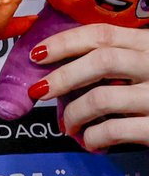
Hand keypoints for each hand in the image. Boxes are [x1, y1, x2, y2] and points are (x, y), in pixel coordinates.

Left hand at [30, 24, 148, 148]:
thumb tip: (65, 62)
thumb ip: (120, 56)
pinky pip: (115, 130)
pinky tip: (90, 142)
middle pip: (100, 61)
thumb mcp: (146, 62)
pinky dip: (94, 137)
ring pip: (102, 98)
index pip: (101, 33)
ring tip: (67, 125)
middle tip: (39, 91)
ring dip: (75, 113)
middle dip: (63, 76)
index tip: (37, 53)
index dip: (65, 42)